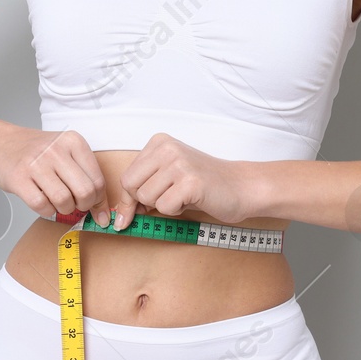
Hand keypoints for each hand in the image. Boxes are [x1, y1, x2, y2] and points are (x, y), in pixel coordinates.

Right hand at [0, 124, 105, 222]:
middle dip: (83, 206)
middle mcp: (56, 150)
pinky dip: (46, 211)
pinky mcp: (19, 179)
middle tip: (75, 204)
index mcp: (73, 141)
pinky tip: (43, 202)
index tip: (94, 207)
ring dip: (64, 209)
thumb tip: (104, 215)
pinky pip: (42, 206)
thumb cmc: (37, 153)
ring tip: (57, 202)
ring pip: (64, 201)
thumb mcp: (65, 154)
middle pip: (84, 192)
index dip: (98, 200)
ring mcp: (36, 164)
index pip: (98, 180)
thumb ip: (86, 178)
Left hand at [119, 133, 256, 226]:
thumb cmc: (205, 186)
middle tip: (168, 201)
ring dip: (164, 206)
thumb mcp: (169, 179)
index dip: (128, 200)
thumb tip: (118, 216)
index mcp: (159, 143)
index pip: (126, 177)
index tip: (127, 217)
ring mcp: (179, 163)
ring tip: (184, 196)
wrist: (242, 187)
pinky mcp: (190, 181)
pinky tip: (192, 200)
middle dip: (145, 203)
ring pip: (147, 199)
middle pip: (131, 187)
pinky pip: (165, 207)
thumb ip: (144, 188)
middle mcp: (167, 148)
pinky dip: (176, 211)